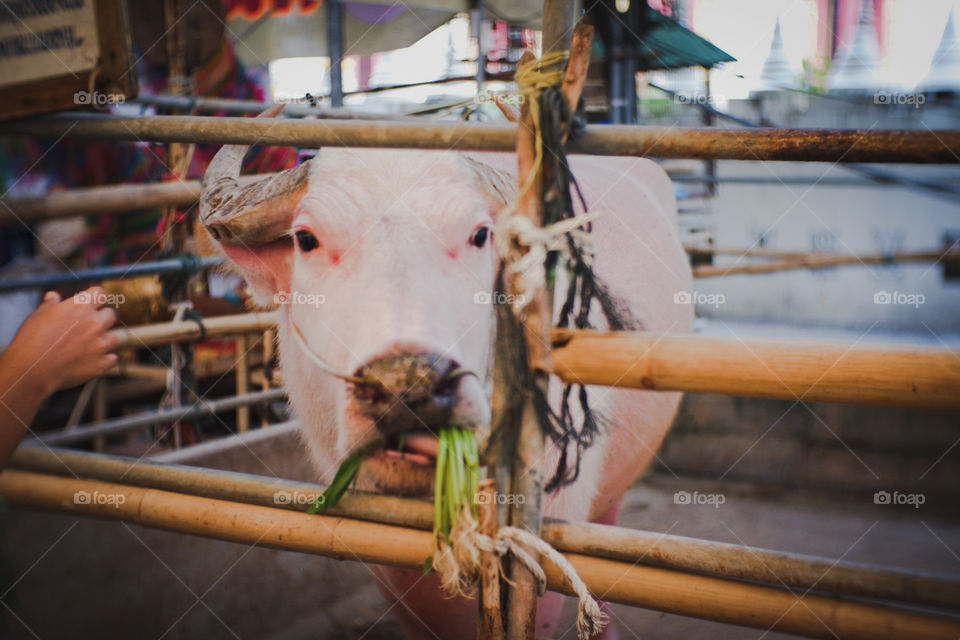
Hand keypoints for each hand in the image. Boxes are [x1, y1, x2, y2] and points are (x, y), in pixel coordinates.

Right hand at [2, 287, 118, 396]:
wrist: (31, 370)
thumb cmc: (31, 341)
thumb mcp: (38, 316)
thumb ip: (50, 305)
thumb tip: (53, 296)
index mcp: (80, 307)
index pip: (100, 293)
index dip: (95, 297)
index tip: (92, 302)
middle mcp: (95, 323)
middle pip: (111, 314)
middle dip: (101, 318)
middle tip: (88, 326)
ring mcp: (101, 344)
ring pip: (113, 338)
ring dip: (103, 340)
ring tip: (87, 347)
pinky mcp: (102, 364)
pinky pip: (113, 359)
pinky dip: (105, 360)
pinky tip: (92, 361)